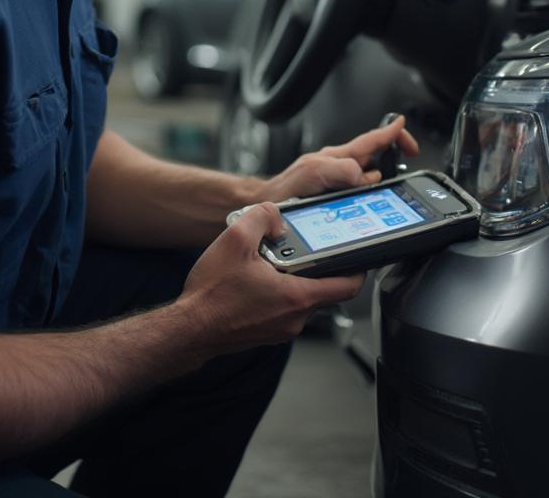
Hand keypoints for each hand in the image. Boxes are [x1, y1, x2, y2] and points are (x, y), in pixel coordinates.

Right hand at [178, 203, 364, 356]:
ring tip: (275, 259)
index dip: (360, 266)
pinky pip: (285, 308)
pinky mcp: (267, 332)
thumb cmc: (211, 294)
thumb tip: (277, 218)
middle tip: (308, 246)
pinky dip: (281, 290)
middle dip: (320, 265)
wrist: (187, 329)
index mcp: (297, 296)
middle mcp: (295, 317)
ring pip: (304, 298)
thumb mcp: (235, 238)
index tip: (361, 252)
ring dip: (297, 278)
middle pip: (326, 289)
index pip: (349, 285)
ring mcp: (282, 329)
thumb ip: (263, 216)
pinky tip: (259, 277)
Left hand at [260, 115, 419, 203]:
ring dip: (383, 171)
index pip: (371, 140)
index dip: (391, 133)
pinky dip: (370, 188)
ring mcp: (336, 178)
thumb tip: (367, 175)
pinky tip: (372, 196)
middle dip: (393, 150)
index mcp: (337, 156)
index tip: (403, 126)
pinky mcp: (333, 192)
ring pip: (367, 170)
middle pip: (373, 152)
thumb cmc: (285, 189)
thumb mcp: (315, 172)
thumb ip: (342, 169)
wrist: (268, 205)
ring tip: (395, 176)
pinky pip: (358, 187)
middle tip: (409, 153)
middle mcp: (338, 164)